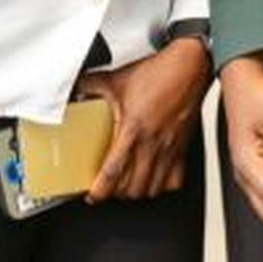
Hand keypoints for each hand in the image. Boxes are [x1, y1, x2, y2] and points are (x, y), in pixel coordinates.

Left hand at [79, 37, 210, 202]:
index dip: (100, 190)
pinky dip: (163, 186)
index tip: (92, 195)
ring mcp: (169, 148)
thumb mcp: (117, 78)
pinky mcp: (183, 148)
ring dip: (138, 192)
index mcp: (132, 129)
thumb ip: (91, 85)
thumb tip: (74, 88)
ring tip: (128, 186)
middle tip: (107, 187)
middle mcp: (152, 143)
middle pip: (132, 188)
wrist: (188, 66)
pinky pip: (175, 181)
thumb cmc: (158, 73)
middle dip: (117, 194)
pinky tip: (154, 179)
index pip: (113, 172)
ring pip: (153, 189)